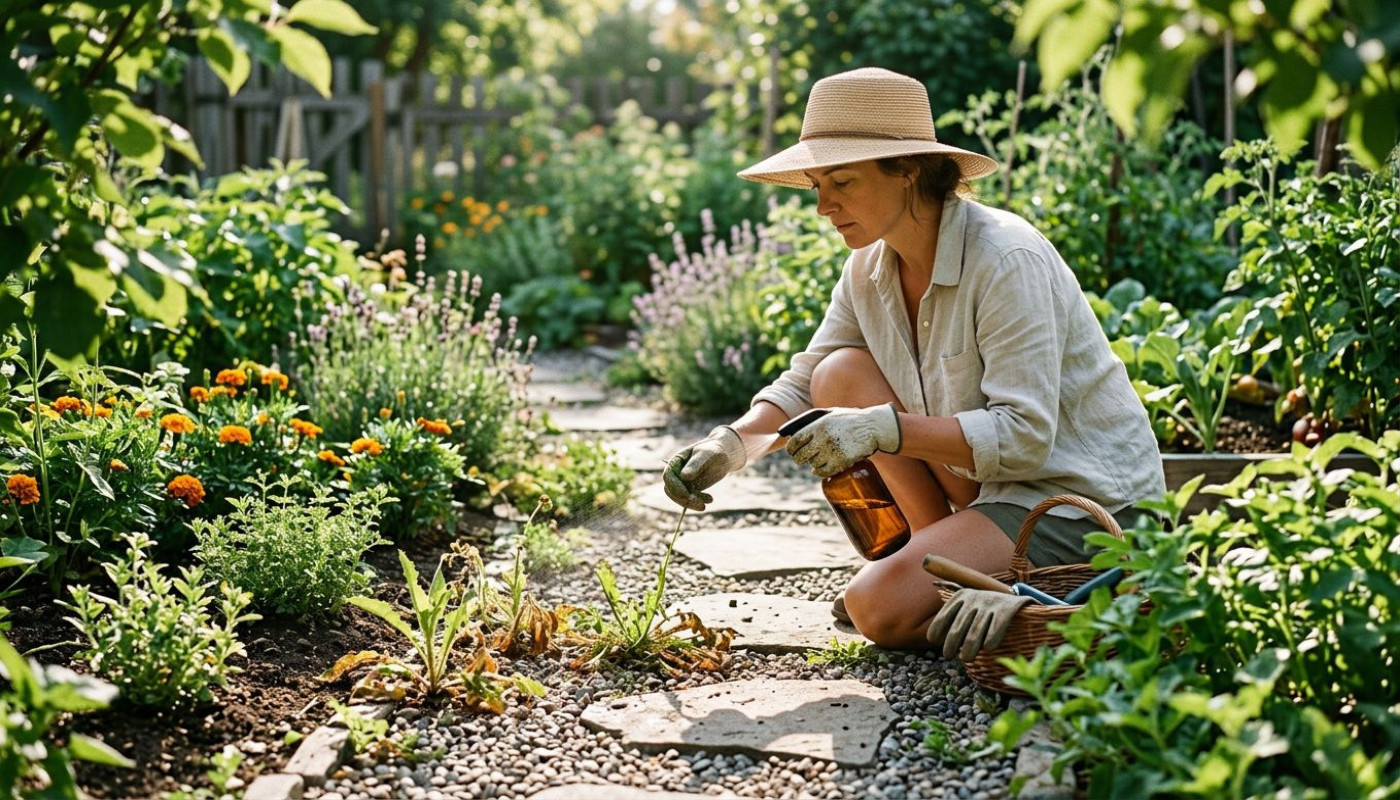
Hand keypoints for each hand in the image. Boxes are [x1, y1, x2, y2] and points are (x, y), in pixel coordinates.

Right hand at [663, 426, 745, 510]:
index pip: (668, 476)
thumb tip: (683, 476)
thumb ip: (695, 464)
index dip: (675, 487)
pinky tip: (710, 499)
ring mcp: (682, 482)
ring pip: (680, 498)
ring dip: (692, 503)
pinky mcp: (691, 489)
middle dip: (684, 499)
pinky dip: (698, 502)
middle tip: (701, 505)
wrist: (723, 454)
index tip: (687, 495)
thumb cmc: (714, 450)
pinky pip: (689, 500)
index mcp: (675, 461)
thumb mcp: (707, 454)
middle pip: (671, 490)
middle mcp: (676, 472)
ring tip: (710, 500)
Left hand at [785, 404, 900, 477]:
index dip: (791, 449)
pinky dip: (819, 472)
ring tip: (819, 457)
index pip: (794, 441)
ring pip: (812, 464)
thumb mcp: (829, 413)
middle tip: (801, 458)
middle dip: (799, 458)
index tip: (792, 451)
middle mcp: (823, 438)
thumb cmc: (849, 419)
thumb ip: (809, 420)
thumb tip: (788, 432)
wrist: (873, 427)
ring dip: (813, 463)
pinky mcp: (842, 462)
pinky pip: (822, 472)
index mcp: (818, 425)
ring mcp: (832, 451)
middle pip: (800, 456)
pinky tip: (819, 469)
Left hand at [925, 588, 1032, 660]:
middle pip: (958, 628)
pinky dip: (991, 641)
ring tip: (966, 658)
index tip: (933, 640)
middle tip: (948, 655)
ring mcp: (990, 602)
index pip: (944, 616)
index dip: (937, 628)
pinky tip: (988, 648)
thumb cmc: (984, 610)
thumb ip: (954, 619)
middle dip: (950, 644)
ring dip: (969, 648)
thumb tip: (934, 639)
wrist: (1015, 599)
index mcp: (961, 596)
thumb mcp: (968, 607)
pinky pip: (995, 629)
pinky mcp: (1007, 608)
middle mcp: (974, 598)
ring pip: (975, 633)